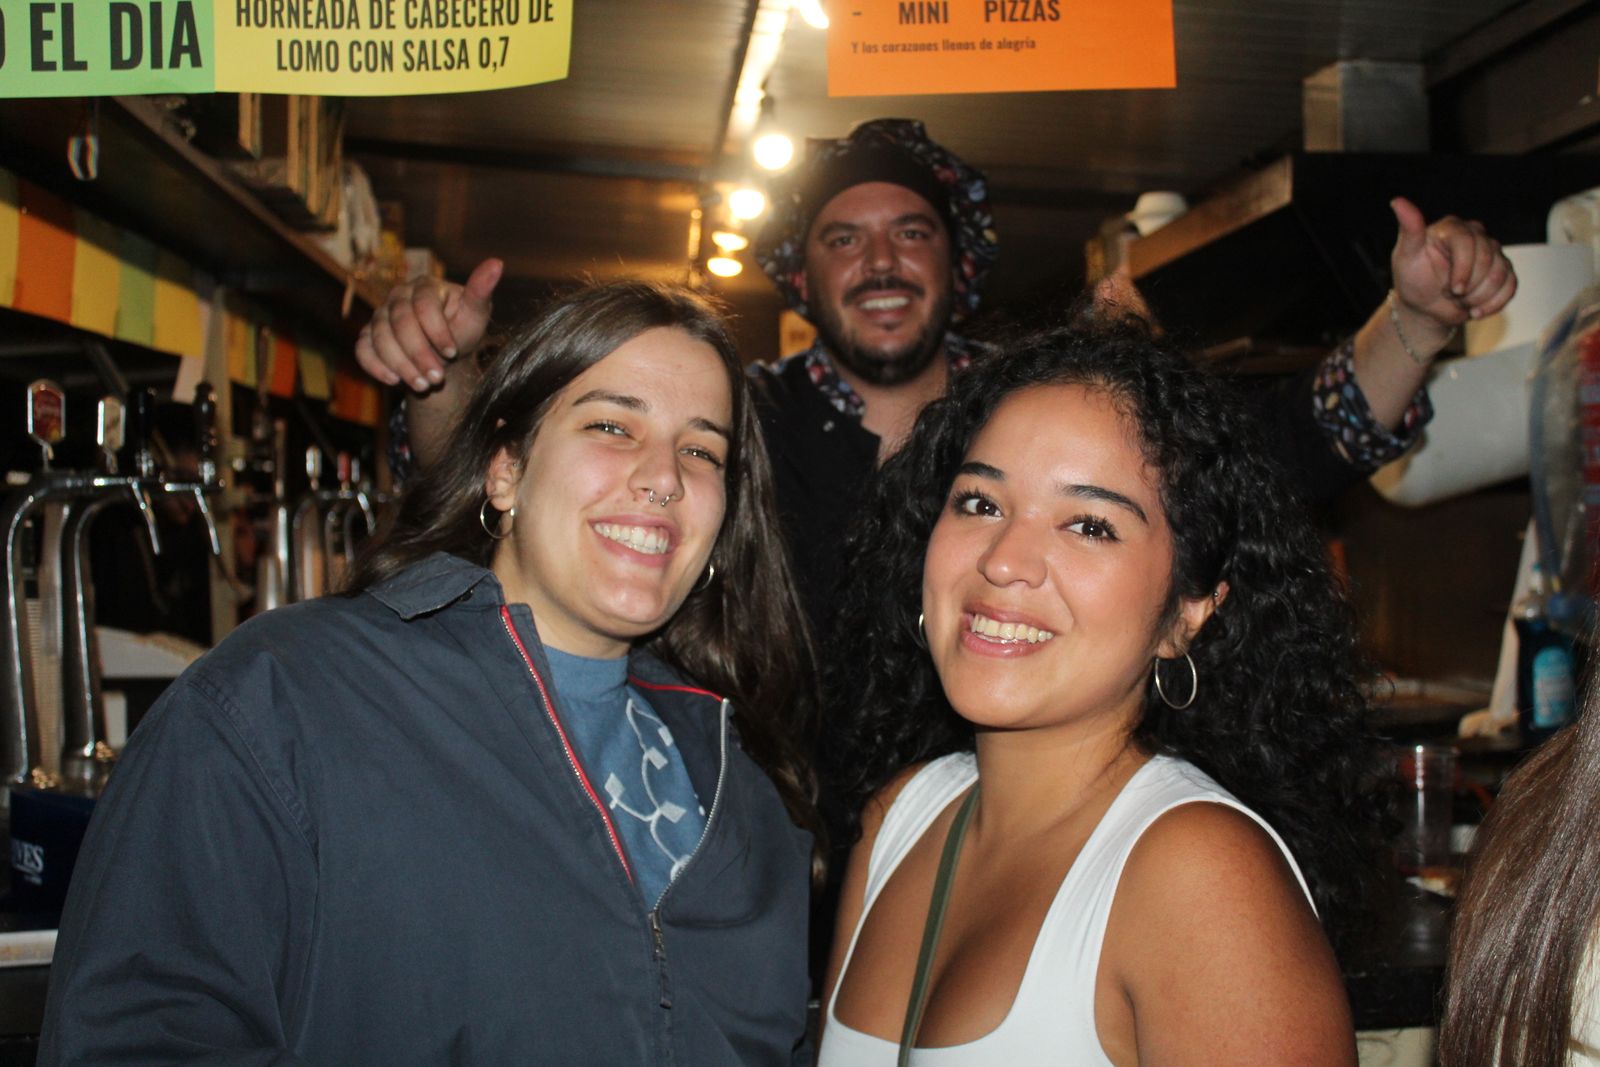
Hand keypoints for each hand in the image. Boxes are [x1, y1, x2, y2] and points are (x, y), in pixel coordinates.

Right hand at [355, 257, 502, 391]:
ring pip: (380, 338)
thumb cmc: (462, 329)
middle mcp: (398, 296)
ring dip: (401, 365)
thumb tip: (497, 263)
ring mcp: (380, 315)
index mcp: (425, 286)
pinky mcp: (368, 335)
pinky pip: (362, 349)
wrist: (445, 354)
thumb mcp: (476, 313)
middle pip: (400, 323)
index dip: (437, 331)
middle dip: (419, 353)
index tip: (453, 353)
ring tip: (423, 385)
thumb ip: (481, 291)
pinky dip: (376, 366)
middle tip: (437, 378)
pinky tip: (395, 381)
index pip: (424, 306)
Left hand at [1389, 197, 1516, 332]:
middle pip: (1488, 258)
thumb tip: (1397, 201)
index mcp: (1452, 228)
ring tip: (1461, 300)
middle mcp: (1475, 234)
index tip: (1453, 288)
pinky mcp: (1503, 269)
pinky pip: (1511, 285)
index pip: (1468, 242)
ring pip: (1501, 273)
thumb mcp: (1406, 256)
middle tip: (1452, 294)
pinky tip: (1477, 309)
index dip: (1464, 269)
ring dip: (1480, 297)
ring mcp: (1492, 252)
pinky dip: (1494, 303)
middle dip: (1470, 286)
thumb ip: (1409, 230)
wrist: (1425, 307)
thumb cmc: (1413, 279)